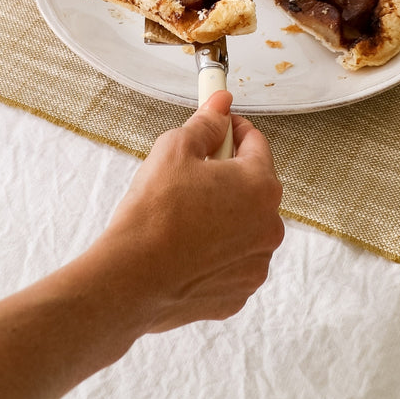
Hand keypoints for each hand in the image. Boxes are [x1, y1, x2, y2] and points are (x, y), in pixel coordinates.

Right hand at [85, 91, 284, 334]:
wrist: (130, 279)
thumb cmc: (154, 213)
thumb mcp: (175, 148)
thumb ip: (206, 123)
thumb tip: (221, 104)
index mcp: (261, 186)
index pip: (256, 143)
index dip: (233, 129)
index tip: (218, 126)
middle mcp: (268, 227)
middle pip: (254, 187)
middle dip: (228, 175)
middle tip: (194, 172)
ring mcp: (255, 264)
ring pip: (244, 227)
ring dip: (224, 216)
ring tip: (185, 215)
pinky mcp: (237, 295)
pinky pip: (232, 262)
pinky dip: (215, 253)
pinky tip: (186, 249)